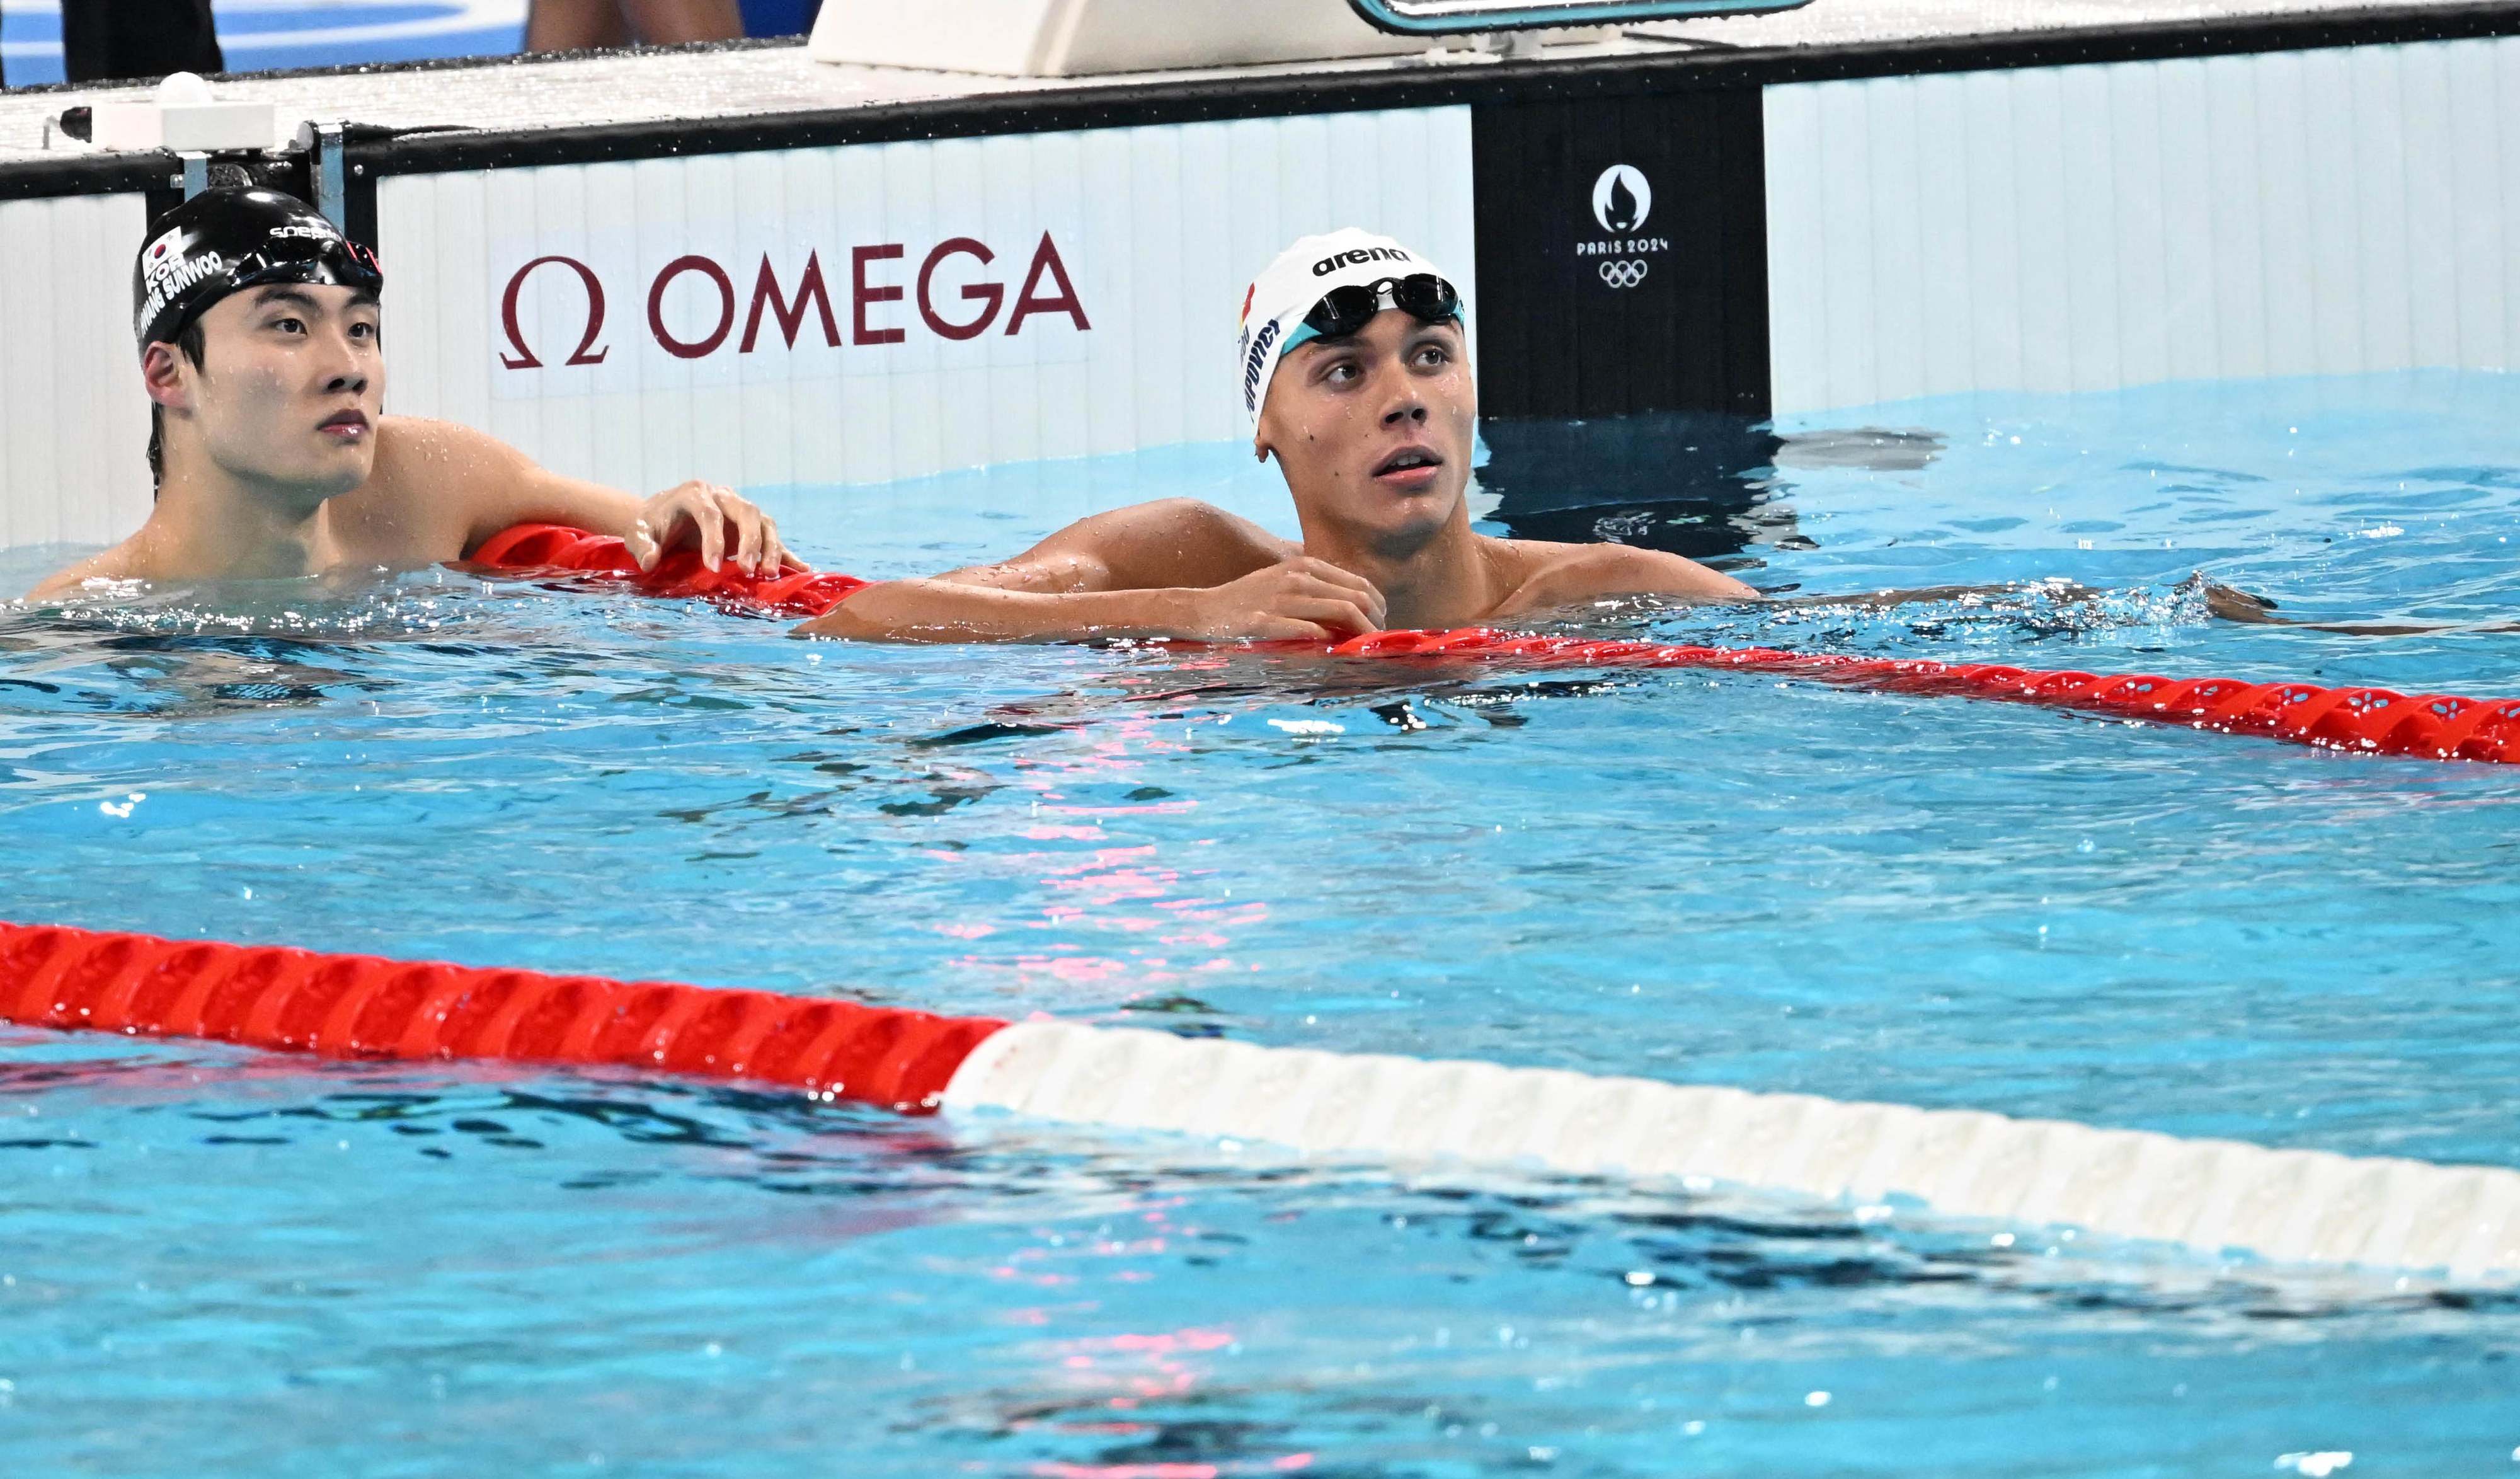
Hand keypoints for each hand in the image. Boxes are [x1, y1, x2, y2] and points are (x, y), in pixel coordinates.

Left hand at [624, 481, 796, 575]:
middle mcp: (722, 496)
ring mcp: (740, 509)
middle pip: (746, 511)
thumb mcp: (639, 534)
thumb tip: (651, 562)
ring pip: (764, 521)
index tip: (713, 568)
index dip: (714, 540)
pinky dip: (786, 553)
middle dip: (750, 541)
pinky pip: (773, 536)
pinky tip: (801, 568)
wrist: (663, 517)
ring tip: (769, 575)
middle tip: (748, 570)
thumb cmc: (651, 526)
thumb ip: (642, 546)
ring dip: (771, 548)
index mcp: (694, 493)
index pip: (710, 513)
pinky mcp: (750, 526)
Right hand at [1178, 557, 1386, 639]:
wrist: (1204, 609)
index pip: (1359, 584)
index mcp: (1305, 566)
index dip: (1378, 606)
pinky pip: (1309, 631)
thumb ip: (1317, 590)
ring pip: (1342, 612)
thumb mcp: (1285, 583)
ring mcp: (1281, 599)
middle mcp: (1297, 578)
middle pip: (1357, 597)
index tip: (1380, 625)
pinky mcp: (1265, 622)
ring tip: (1367, 650)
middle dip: (1376, 622)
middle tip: (1378, 642)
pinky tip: (1335, 653)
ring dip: (1361, 634)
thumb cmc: (1248, 599)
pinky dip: (1329, 642)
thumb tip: (1356, 608)